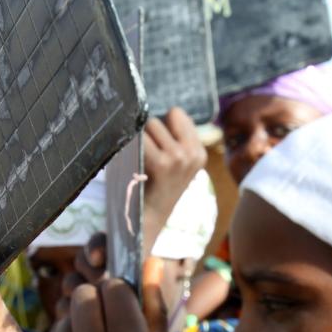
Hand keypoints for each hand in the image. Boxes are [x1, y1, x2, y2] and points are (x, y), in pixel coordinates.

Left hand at [141, 108, 206, 252]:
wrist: (148, 220)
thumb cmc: (155, 189)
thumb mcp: (177, 164)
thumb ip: (175, 139)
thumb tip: (158, 111)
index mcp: (199, 152)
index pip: (178, 114)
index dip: (163, 125)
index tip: (157, 145)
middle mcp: (193, 153)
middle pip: (163, 118)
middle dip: (150, 131)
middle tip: (146, 155)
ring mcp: (179, 158)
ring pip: (151, 125)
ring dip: (141, 137)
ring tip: (141, 159)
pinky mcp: (163, 163)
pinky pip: (142, 137)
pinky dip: (132, 143)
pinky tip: (133, 160)